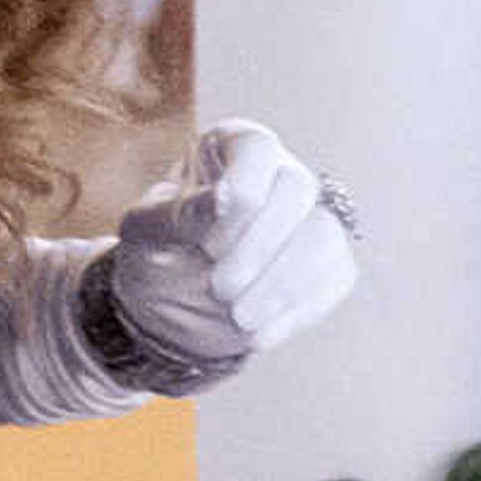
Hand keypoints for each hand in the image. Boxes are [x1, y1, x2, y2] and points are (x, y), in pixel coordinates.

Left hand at [112, 118, 357, 368]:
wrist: (170, 303)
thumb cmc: (154, 249)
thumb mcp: (146, 231)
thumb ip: (181, 213)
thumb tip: (229, 201)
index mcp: (232, 147)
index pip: (256, 149)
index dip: (241, 193)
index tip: (208, 244)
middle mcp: (281, 173)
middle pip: (298, 189)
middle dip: (260, 246)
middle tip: (220, 288)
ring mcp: (312, 216)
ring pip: (325, 234)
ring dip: (282, 282)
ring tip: (236, 315)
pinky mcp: (331, 262)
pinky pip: (334, 277)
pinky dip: (297, 308)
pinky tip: (259, 332)